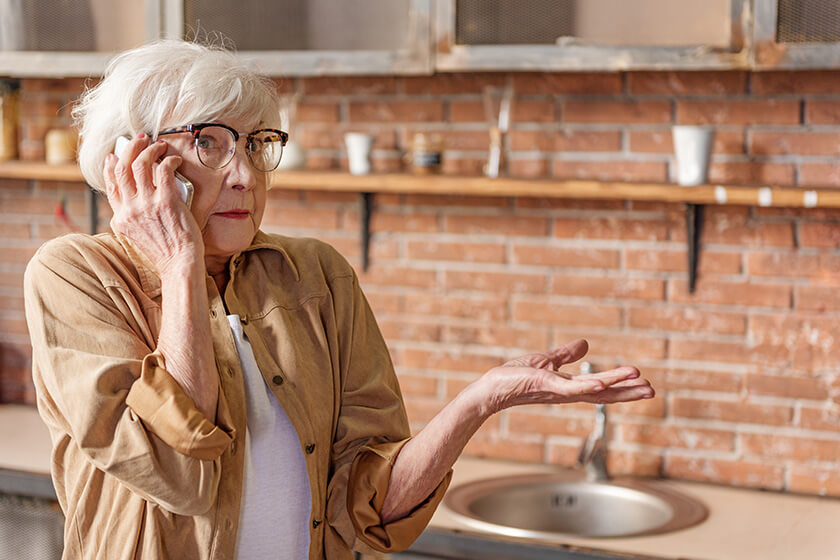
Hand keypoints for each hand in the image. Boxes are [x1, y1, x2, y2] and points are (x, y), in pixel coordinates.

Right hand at [103, 134, 202, 276]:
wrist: (179, 264)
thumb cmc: (166, 252)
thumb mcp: (139, 235)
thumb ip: (135, 216)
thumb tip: (140, 196)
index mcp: (122, 218)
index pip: (110, 184)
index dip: (112, 165)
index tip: (116, 155)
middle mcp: (130, 209)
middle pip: (122, 168)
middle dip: (130, 148)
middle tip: (140, 139)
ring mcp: (147, 204)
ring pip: (140, 164)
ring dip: (150, 149)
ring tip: (160, 145)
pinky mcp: (166, 201)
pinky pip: (163, 170)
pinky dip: (168, 160)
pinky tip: (174, 160)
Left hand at [476, 339, 653, 415]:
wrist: (492, 388)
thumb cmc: (515, 377)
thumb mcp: (546, 361)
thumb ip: (566, 355)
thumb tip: (585, 344)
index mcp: (570, 387)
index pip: (602, 388)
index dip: (622, 387)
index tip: (644, 384)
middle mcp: (568, 392)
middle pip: (604, 393)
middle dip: (628, 392)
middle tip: (652, 391)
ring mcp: (558, 391)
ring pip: (593, 389)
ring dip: (616, 386)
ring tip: (639, 381)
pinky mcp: (546, 385)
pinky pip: (571, 387)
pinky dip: (588, 385)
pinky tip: (603, 382)